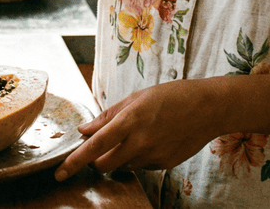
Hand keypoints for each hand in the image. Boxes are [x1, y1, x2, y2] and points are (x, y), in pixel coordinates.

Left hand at [54, 80, 218, 180]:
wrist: (209, 108)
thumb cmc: (172, 96)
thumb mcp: (137, 98)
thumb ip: (108, 116)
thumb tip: (85, 130)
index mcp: (130, 121)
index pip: (95, 146)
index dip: (75, 161)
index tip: (60, 173)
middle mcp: (140, 142)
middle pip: (104, 164)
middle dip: (97, 160)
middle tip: (102, 145)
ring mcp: (154, 156)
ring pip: (124, 166)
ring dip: (121, 156)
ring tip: (140, 134)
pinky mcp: (165, 164)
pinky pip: (142, 166)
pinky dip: (140, 157)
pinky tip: (155, 139)